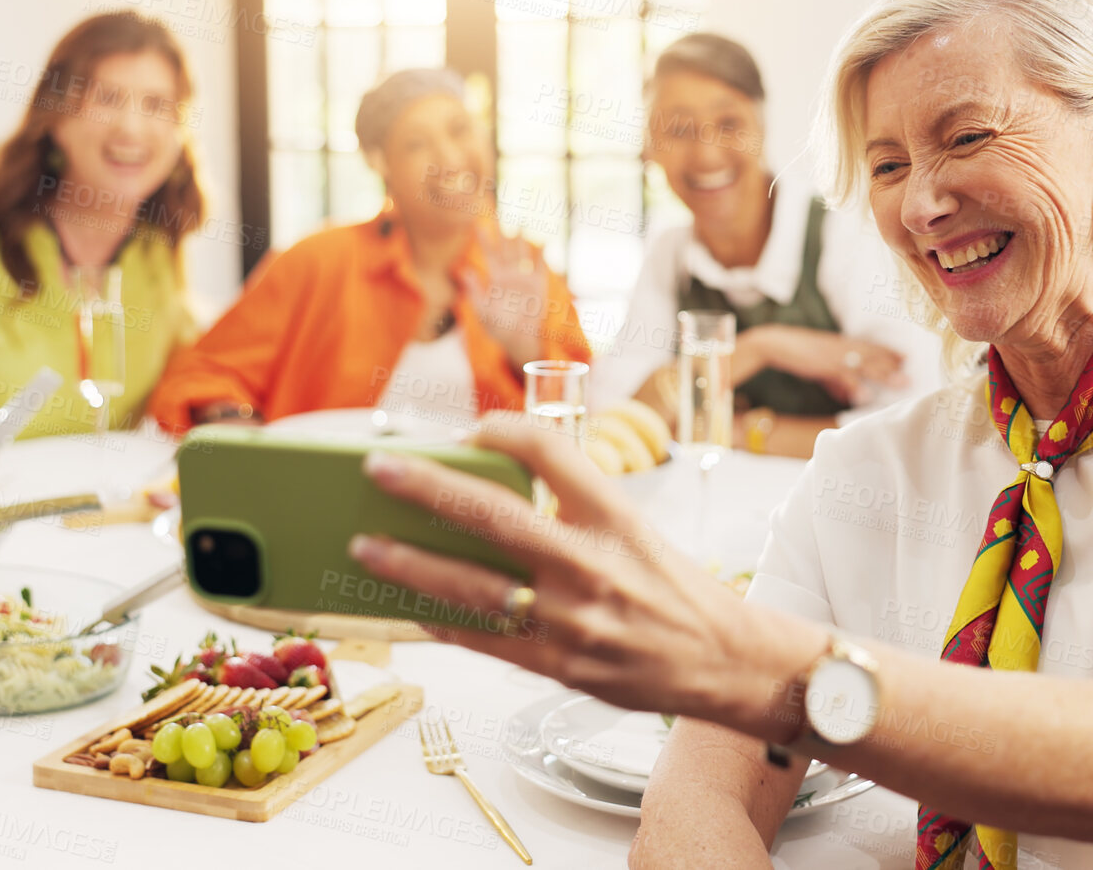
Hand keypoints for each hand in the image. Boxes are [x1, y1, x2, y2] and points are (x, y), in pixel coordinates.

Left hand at [349, 414, 813, 734]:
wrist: (726, 661)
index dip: (503, 429)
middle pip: (494, 515)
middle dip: (428, 488)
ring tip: (366, 546)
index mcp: (616, 516)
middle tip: (380, 469)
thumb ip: (572, 508)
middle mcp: (592, 564)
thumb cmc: (672, 589)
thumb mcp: (634, 528)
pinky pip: (486, 642)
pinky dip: (441, 622)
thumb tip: (488, 490)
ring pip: (474, 586)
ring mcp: (574, 620)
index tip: (472, 426)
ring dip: (411, 563)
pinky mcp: (562, 667)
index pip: (551, 452)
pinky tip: (409, 608)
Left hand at [460, 224, 548, 367]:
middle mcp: (510, 274)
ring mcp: (525, 278)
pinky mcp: (539, 285)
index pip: (489, 253)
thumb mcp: (482, 310)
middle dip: (505, 233)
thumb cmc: (498, 328)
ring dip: (522, 240)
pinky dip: (541, 254)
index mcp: (496, 278)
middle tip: (501, 214)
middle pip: (507, 249)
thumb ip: (475, 290)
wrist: (519, 340)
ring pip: (523, 254)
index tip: (477, 222)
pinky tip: (541, 241)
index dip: (484, 239)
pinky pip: (540, 266)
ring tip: (521, 224)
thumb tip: (464, 270)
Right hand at [743, 326, 906, 404]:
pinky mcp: (823, 364)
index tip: (905, 357)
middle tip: (911, 373)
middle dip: (892, 365)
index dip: (887, 352)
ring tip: (901, 382)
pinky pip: (843, 376)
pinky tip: (865, 396)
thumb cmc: (797, 352)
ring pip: (864, 364)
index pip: (869, 347)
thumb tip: (849, 395)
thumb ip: (836, 381)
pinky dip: (854, 386)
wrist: (774, 342)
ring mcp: (833, 355)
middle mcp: (842, 347)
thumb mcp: (820, 367)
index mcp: (841, 344)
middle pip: (872, 356)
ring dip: (883, 374)